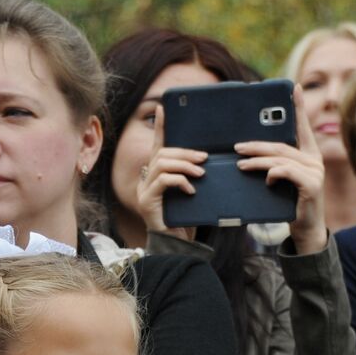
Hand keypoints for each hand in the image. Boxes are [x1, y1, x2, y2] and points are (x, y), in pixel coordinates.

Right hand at [135, 102, 207, 238]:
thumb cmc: (187, 219)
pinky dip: (180, 181)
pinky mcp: (148, 201)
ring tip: (201, 173)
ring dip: (184, 165)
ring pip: (162, 164)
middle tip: (204, 158)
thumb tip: (210, 161)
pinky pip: (163, 181)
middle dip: (185, 153)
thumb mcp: (194, 193)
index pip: (159, 145)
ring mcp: (145, 190)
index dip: (160, 127)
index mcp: (157, 174)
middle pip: (162, 153)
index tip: (163, 108)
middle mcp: (147, 179)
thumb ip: (195, 177)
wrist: (178, 246)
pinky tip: (191, 190)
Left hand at [235, 84, 327, 253]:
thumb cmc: (290, 204)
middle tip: (237, 147)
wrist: (305, 229)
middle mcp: (314, 160)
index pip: (301, 128)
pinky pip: (287, 172)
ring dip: (257, 161)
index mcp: (309, 154)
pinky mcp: (312, 185)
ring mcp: (315, 172)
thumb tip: (251, 154)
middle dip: (257, 145)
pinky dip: (273, 174)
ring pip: (280, 159)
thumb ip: (275, 166)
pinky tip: (266, 180)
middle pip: (281, 146)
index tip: (293, 87)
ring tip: (239, 164)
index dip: (298, 108)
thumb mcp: (282, 181)